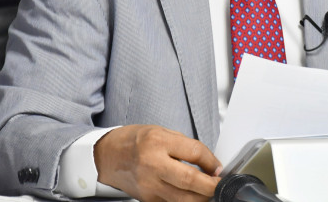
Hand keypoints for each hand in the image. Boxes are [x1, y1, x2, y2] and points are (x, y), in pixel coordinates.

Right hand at [94, 124, 221, 201]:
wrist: (107, 155)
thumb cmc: (134, 141)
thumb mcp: (161, 132)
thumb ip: (185, 146)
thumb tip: (209, 163)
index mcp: (158, 142)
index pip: (194, 152)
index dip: (212, 161)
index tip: (218, 167)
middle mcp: (152, 164)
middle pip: (190, 180)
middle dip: (211, 186)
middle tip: (220, 184)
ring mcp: (149, 185)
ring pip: (183, 199)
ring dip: (201, 197)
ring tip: (209, 192)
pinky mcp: (147, 199)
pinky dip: (185, 201)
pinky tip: (192, 196)